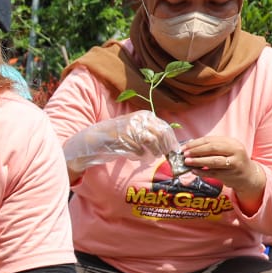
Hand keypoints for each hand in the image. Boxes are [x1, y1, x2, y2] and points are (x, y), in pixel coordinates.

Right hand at [63, 111, 180, 172]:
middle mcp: (140, 119)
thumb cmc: (119, 135)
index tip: (174, 150)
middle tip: (163, 155)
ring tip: (153, 157)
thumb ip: (151, 130)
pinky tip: (138, 157)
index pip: (165, 127)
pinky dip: (141, 155)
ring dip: (155, 151)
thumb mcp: (136, 127)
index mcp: (145, 115)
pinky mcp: (125, 138)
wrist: (97, 137)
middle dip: (164, 147)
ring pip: (152, 142)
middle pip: (160, 135)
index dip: (171, 140)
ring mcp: (132, 128)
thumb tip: (169, 143)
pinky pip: (140, 150)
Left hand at [176, 134, 265, 203]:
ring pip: (214, 161)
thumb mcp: (226, 150)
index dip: (195, 143)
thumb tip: (190, 147)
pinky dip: (202, 172)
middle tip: (184, 154)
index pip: (210, 140)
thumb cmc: (232, 160)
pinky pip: (213, 173)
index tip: (184, 147)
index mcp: (232, 142)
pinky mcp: (231, 175)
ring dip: (198, 161)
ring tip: (187, 162)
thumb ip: (211, 148)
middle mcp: (235, 151)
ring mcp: (234, 163)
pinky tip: (193, 171)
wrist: (248, 175)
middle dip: (196, 151)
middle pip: (212, 148)